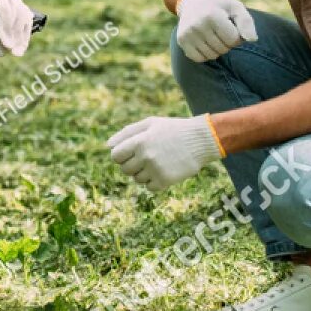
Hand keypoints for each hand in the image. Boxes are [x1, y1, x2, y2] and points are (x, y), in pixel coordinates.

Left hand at [106, 115, 220, 191]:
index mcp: (139, 141)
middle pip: (125, 169)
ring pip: (137, 179)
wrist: (202, 140)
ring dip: (144, 173)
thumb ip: (127, 133)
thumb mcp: (150, 124)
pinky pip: (149, 187)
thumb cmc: (173, 129)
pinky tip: (164, 170)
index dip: (121, 155)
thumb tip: (108, 146)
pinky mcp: (166, 180)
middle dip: (132, 164)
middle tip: (147, 157)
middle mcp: (145, 156)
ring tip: (158, 162)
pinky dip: (154, 182)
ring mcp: (156, 170)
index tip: (130, 153)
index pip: (115, 156)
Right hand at [175, 0, 257, 62]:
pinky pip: (199, 58)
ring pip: (212, 56)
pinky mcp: (181, 40)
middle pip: (223, 49)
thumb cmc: (219, 5)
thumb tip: (252, 40)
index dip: (238, 36)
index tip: (233, 27)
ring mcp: (187, 34)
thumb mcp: (236, 7)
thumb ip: (247, 22)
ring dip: (218, 49)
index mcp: (212, 16)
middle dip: (228, 43)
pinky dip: (206, 54)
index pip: (233, 40)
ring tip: (215, 36)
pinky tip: (206, 42)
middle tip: (223, 31)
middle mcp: (197, 25)